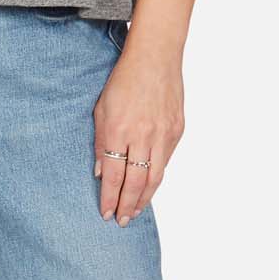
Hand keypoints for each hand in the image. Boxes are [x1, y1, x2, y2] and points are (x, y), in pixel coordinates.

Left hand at [93, 41, 183, 223]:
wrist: (155, 58)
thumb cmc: (124, 81)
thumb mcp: (101, 109)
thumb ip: (101, 143)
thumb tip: (101, 172)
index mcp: (119, 129)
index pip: (114, 175)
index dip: (110, 197)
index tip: (106, 213)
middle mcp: (143, 135)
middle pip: (136, 181)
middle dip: (127, 205)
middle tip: (122, 221)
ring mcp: (163, 134)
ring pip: (155, 177)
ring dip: (144, 198)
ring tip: (135, 211)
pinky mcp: (177, 130)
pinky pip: (166, 160)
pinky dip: (156, 177)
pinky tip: (148, 187)